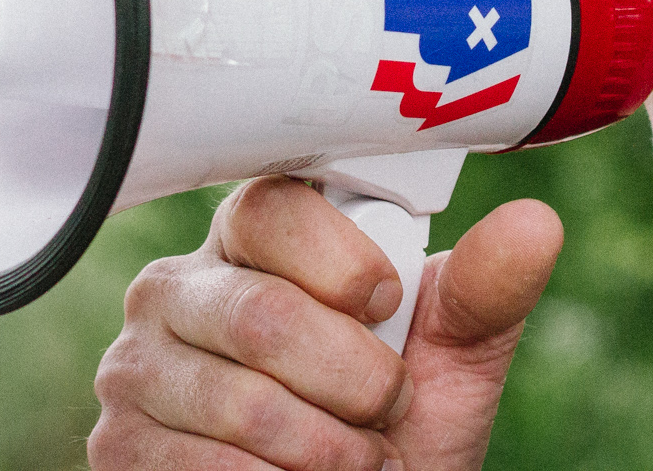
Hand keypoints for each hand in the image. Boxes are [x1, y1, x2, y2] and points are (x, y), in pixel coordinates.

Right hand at [89, 176, 563, 470]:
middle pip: (262, 315)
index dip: (347, 268)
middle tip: (385, 412)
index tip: (388, 306)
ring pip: (240, 403)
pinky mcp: (116, 445)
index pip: (274, 208)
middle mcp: (180, 287)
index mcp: (257, 238)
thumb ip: (484, 294)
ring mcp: (136, 366)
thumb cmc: (395, 431)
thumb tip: (535, 224)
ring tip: (354, 460)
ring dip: (326, 452)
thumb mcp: (454, 363)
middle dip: (356, 383)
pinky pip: (204, 469)